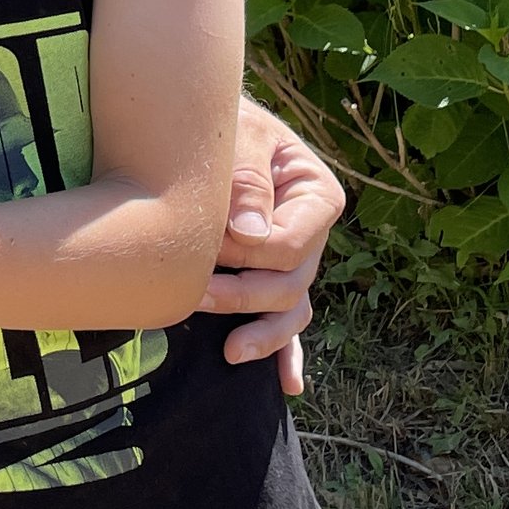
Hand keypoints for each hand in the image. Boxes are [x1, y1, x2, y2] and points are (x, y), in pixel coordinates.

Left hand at [194, 97, 345, 394]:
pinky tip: (288, 385)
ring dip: (262, 332)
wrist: (196, 123)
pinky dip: (286, 351)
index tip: (211, 243)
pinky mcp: (269, 275)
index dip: (250, 254)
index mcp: (314, 193)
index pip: (291, 244)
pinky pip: (287, 320)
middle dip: (243, 295)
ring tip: (230, 351)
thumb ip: (245, 181)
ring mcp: (293, 258)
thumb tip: (250, 234)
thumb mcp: (235, 136)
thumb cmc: (218, 123)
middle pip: (290, 281)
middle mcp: (311, 231)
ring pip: (291, 308)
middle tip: (194, 295)